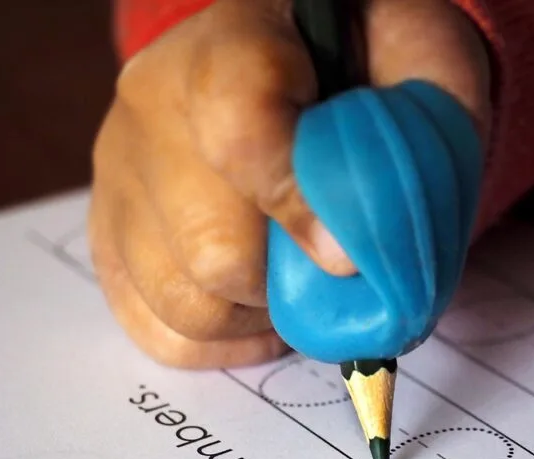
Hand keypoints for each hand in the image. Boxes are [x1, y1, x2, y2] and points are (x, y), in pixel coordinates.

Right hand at [87, 0, 490, 368]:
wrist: (288, 48)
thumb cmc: (361, 57)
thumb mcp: (421, 55)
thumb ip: (425, 127)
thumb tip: (363, 252)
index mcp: (232, 41)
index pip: (240, 130)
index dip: (297, 208)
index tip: (346, 255)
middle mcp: (153, 103)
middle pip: (212, 250)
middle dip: (292, 283)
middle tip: (331, 266)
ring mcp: (120, 171)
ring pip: (184, 302)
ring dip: (259, 317)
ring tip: (292, 278)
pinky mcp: (107, 231)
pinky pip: (157, 330)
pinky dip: (222, 342)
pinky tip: (259, 308)